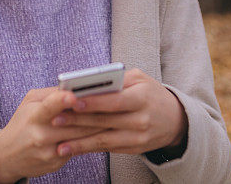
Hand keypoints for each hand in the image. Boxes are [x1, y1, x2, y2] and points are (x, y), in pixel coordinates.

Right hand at [0, 87, 108, 183]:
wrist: (7, 155)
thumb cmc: (22, 122)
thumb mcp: (29, 103)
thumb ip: (51, 94)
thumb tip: (76, 85)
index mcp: (34, 116)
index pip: (50, 106)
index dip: (63, 100)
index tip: (75, 95)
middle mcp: (41, 135)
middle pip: (74, 123)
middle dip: (95, 112)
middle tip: (115, 100)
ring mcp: (49, 152)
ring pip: (81, 137)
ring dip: (100, 125)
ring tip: (117, 114)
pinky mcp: (56, 163)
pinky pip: (79, 148)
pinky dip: (91, 138)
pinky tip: (104, 130)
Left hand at [50, 68, 187, 157]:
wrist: (175, 120)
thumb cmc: (152, 94)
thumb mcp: (140, 79)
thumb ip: (117, 79)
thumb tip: (89, 82)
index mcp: (142, 98)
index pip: (114, 101)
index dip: (93, 102)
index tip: (71, 101)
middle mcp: (141, 120)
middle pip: (105, 121)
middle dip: (78, 121)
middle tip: (55, 118)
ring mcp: (138, 138)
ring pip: (104, 140)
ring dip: (79, 142)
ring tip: (58, 142)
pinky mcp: (133, 149)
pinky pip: (107, 149)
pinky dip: (88, 149)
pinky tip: (71, 148)